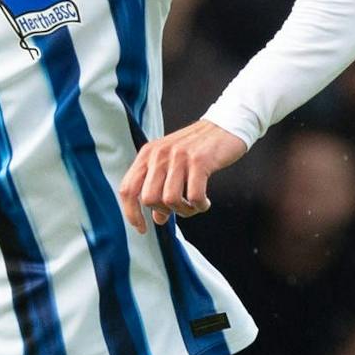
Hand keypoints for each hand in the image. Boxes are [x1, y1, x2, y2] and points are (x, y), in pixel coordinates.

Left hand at [116, 120, 245, 231]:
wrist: (226, 125)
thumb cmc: (197, 149)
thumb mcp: (172, 165)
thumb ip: (160, 189)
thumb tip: (157, 220)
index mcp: (147, 154)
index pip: (128, 189)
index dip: (132, 213)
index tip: (142, 229)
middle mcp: (159, 154)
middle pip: (148, 199)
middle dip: (164, 212)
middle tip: (180, 208)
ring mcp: (178, 157)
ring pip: (170, 200)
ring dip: (184, 211)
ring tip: (195, 206)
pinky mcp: (199, 160)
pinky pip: (194, 196)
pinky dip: (200, 206)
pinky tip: (205, 203)